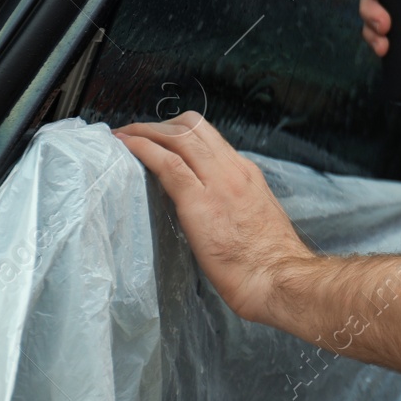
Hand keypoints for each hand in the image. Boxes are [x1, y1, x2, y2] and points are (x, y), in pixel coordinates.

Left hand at [113, 111, 314, 324]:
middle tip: (135, 134)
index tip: (159, 141)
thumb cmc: (267, 259)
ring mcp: (217, 182)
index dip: (180, 133)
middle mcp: (233, 169)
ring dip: (146, 130)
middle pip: (194, 127)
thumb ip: (232, 203)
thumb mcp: (253, 218)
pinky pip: (167, 163)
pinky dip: (142, 148)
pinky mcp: (198, 201)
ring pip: (180, 136)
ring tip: (124, 136)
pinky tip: (125, 146)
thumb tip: (210, 206)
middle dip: (160, 125)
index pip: (210, 139)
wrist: (277, 275)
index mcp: (246, 174)